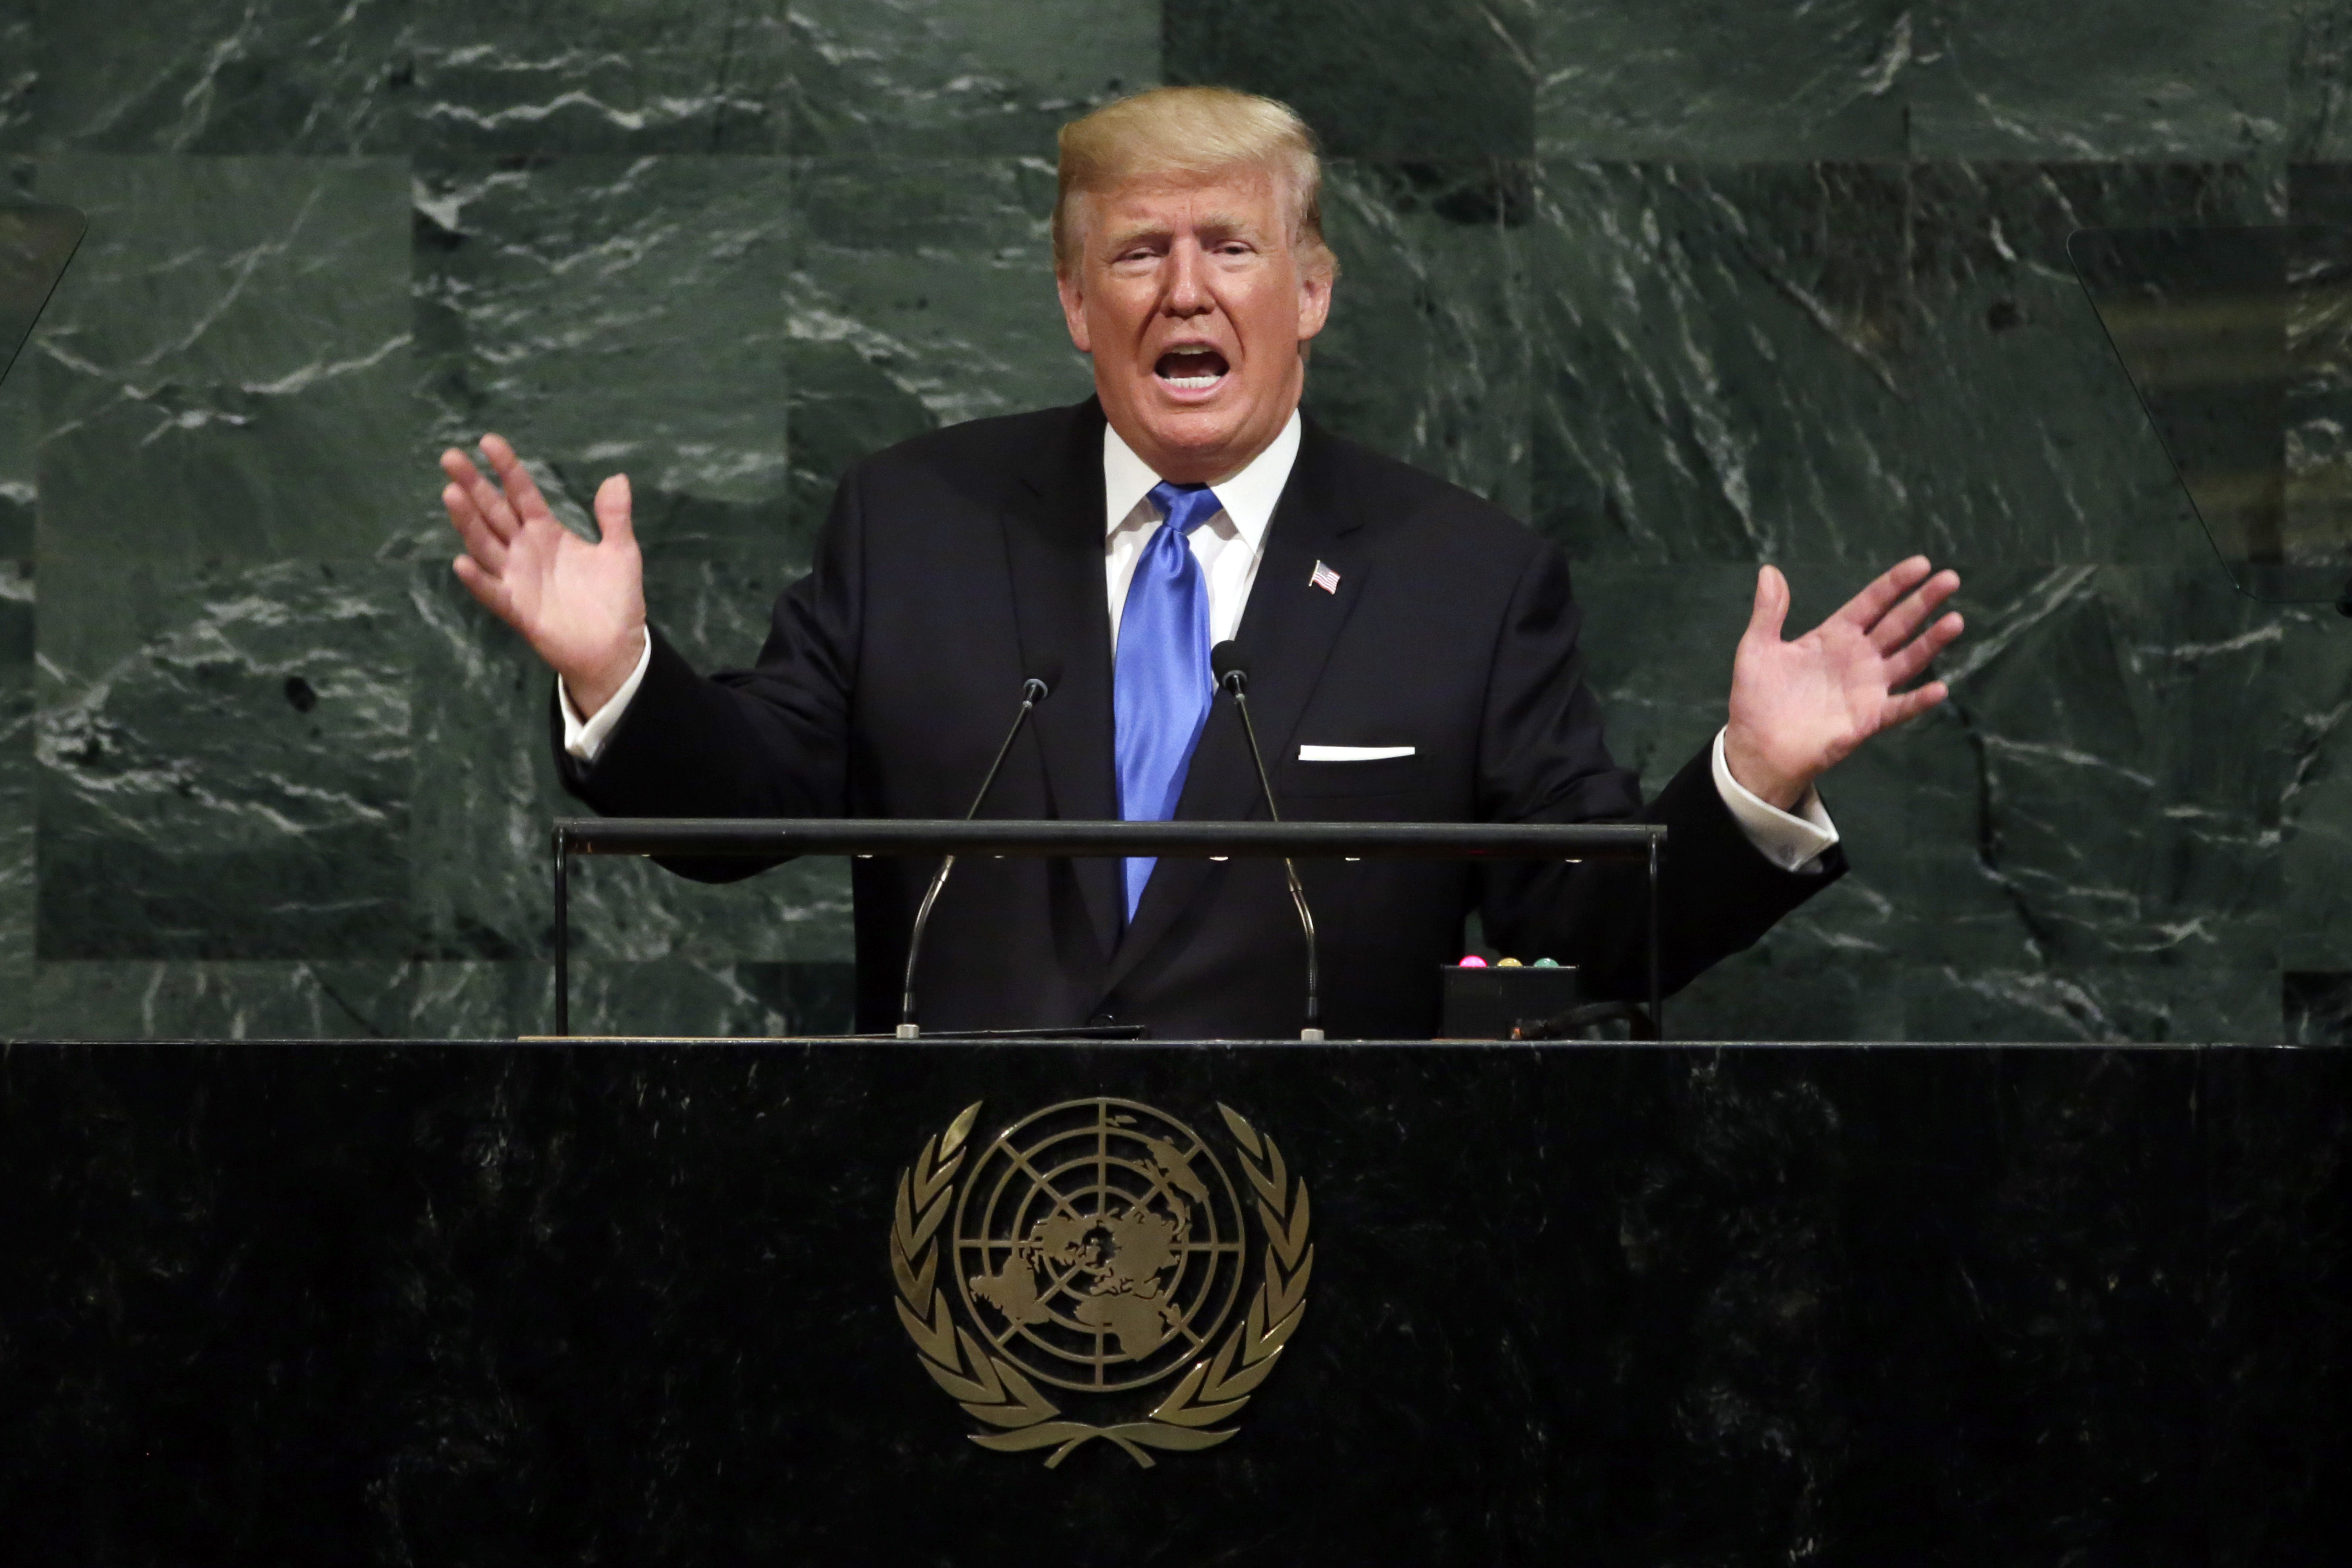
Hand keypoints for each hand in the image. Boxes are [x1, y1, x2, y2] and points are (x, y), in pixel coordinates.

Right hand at [440, 434, 646, 715]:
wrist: (615, 647)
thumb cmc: (615, 599)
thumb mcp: (621, 552)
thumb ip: (614, 516)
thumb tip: (617, 478)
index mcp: (547, 532)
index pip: (521, 493)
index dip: (507, 468)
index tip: (488, 441)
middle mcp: (525, 550)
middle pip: (494, 512)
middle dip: (473, 485)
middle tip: (450, 457)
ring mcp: (517, 578)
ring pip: (485, 544)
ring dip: (467, 522)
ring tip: (451, 494)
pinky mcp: (517, 609)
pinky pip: (492, 591)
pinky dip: (477, 579)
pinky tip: (462, 561)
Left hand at [1722, 557, 1962, 809]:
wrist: (1757, 747)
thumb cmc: (1757, 698)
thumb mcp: (1757, 648)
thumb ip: (1769, 611)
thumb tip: (1769, 570)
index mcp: (1834, 636)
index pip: (1872, 602)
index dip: (1895, 584)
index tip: (1922, 563)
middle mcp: (1858, 658)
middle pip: (1898, 624)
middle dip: (1923, 602)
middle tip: (1951, 579)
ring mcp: (1867, 688)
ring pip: (1907, 660)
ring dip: (1931, 642)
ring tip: (1955, 621)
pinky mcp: (1868, 719)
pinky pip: (1899, 708)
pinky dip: (1918, 701)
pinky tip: (1940, 689)